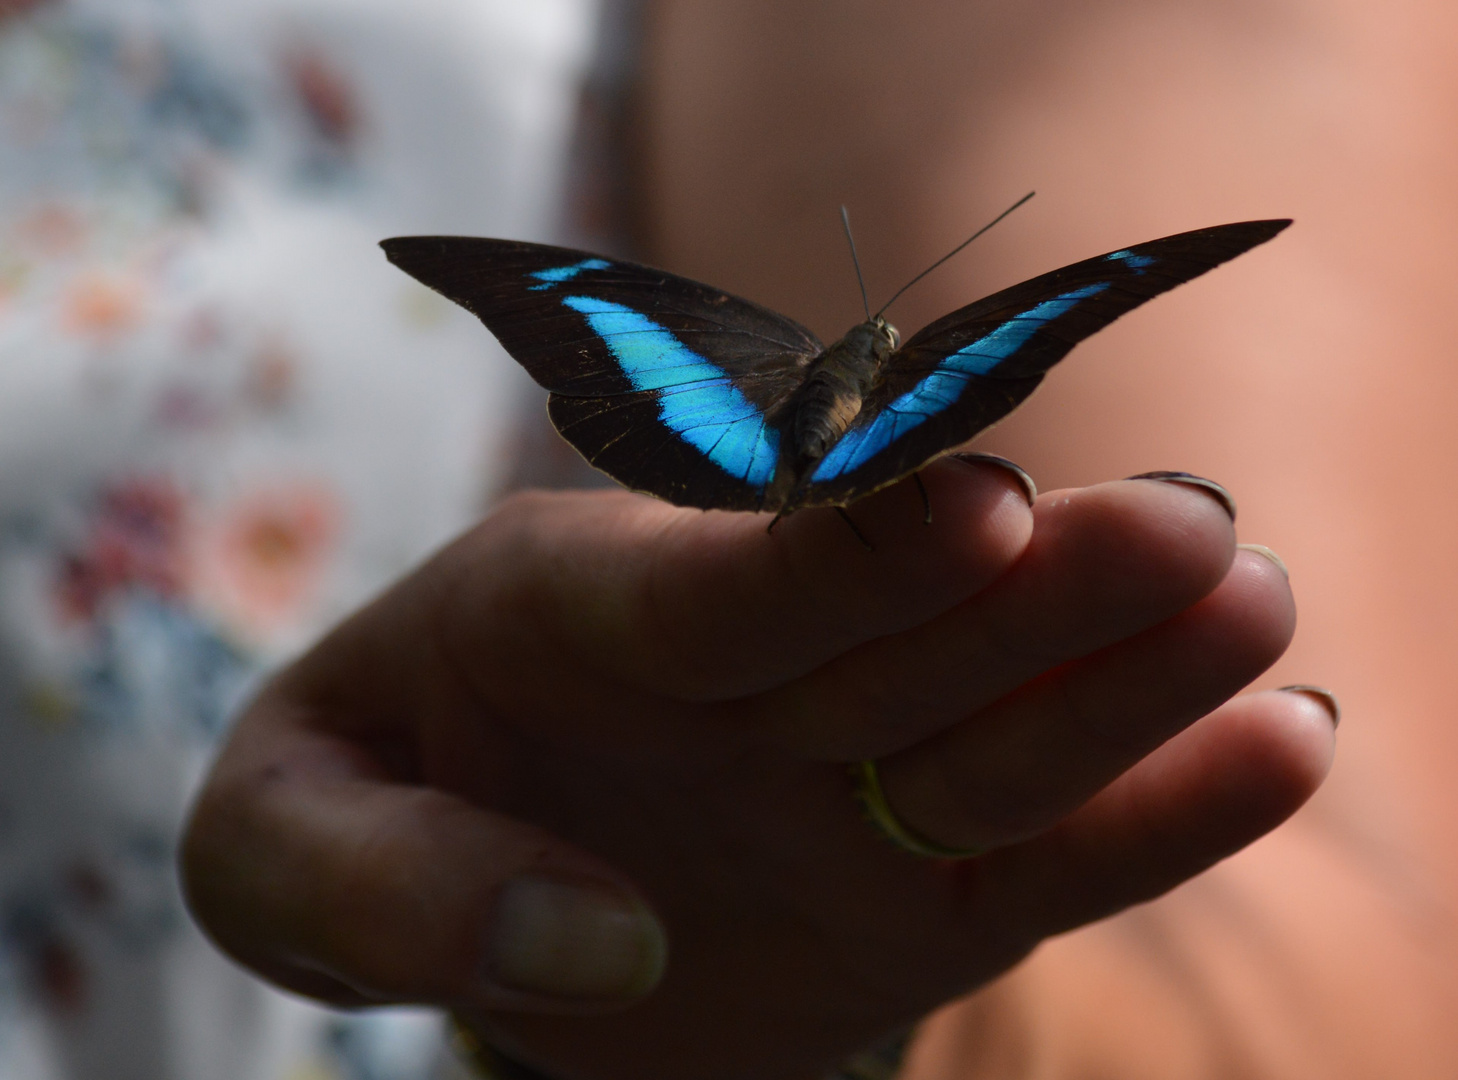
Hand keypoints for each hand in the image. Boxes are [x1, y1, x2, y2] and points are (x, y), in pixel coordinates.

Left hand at [180, 459, 1331, 1079]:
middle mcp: (742, 681)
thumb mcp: (277, 851)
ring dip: (1127, 673)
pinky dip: (1155, 811)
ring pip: (997, 721)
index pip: (726, 577)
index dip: (849, 547)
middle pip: (903, 631)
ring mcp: (842, 781)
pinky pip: (1045, 847)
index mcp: (575, 612)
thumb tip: (592, 944)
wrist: (461, 882)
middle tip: (1188, 532)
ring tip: (1249, 603)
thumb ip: (375, 883)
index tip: (979, 506)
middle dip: (1042, 583)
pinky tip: (1278, 748)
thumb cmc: (362, 821)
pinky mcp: (915, 887)